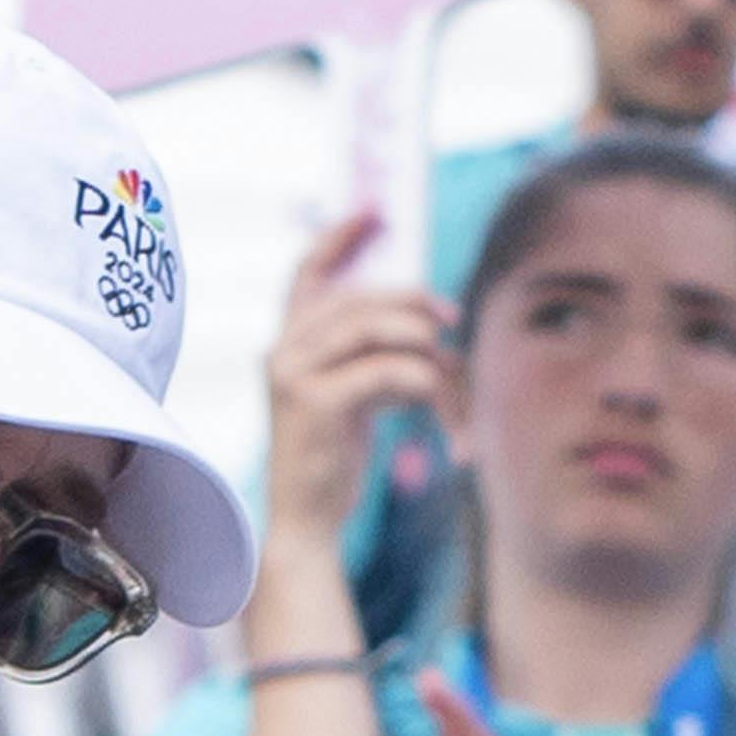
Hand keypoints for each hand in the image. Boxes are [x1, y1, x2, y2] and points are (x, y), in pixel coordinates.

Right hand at [261, 211, 462, 542]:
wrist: (306, 525)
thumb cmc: (334, 463)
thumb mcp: (357, 397)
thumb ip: (378, 355)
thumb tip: (435, 332)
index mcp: (290, 342)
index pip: (308, 270)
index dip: (340, 235)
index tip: (375, 211)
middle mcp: (283, 349)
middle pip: (361, 298)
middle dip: (413, 302)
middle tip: (452, 318)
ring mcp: (294, 374)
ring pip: (375, 328)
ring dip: (423, 346)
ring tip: (449, 377)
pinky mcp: (315, 403)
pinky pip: (385, 370)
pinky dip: (422, 383)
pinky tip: (439, 412)